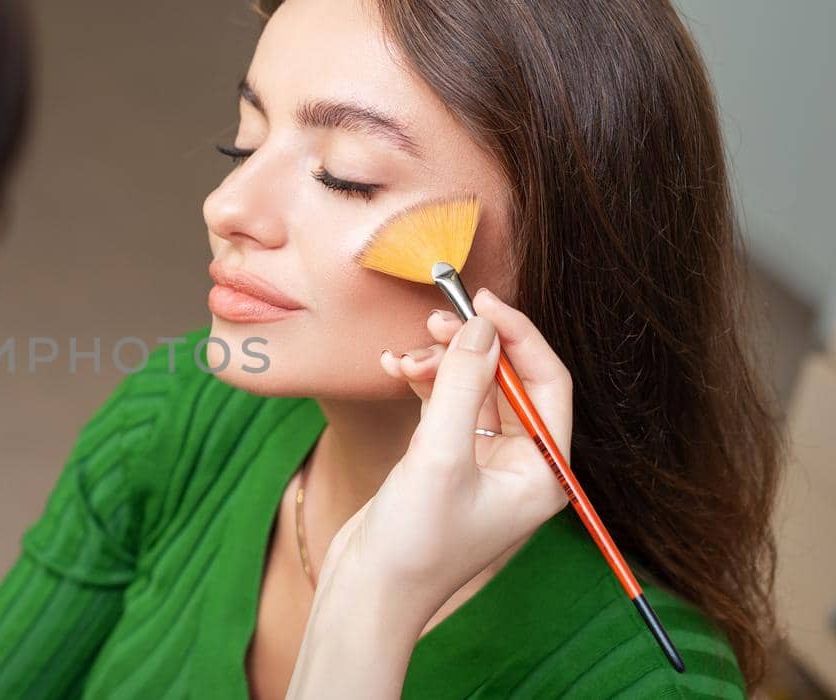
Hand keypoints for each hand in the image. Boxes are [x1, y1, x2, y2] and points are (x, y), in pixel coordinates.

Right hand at [321, 289, 572, 621]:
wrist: (368, 593)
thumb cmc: (414, 543)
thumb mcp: (438, 456)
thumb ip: (460, 385)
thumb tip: (479, 326)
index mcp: (543, 472)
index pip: (547, 383)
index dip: (519, 336)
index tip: (481, 302)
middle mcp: (521, 466)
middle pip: (510, 381)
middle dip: (473, 347)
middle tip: (436, 318)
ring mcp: (482, 464)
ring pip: (472, 389)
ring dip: (440, 364)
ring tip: (405, 355)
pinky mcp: (445, 463)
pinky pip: (445, 405)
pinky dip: (422, 384)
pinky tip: (394, 370)